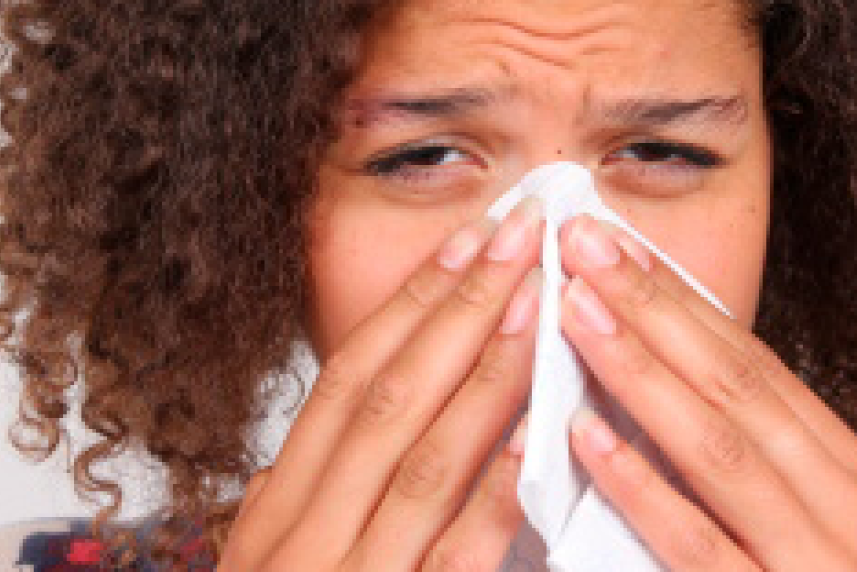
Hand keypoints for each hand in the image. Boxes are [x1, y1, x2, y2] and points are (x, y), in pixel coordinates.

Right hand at [218, 198, 543, 570]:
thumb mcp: (257, 568)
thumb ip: (275, 510)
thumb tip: (274, 469)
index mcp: (279, 507)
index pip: (348, 380)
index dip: (408, 305)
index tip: (464, 244)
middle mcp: (310, 531)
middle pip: (389, 395)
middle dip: (458, 307)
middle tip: (516, 237)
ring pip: (427, 458)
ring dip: (487, 372)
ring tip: (537, 303)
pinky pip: (457, 555)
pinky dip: (496, 493)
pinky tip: (539, 436)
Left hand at [559, 215, 856, 570]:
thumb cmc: (830, 566)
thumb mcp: (818, 509)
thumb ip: (762, 457)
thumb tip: (678, 376)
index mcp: (840, 467)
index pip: (753, 366)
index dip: (683, 303)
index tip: (620, 248)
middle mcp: (838, 500)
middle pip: (735, 385)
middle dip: (654, 308)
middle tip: (584, 243)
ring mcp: (811, 559)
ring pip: (719, 449)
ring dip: (641, 372)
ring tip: (577, 309)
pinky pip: (699, 550)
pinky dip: (644, 487)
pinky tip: (587, 436)